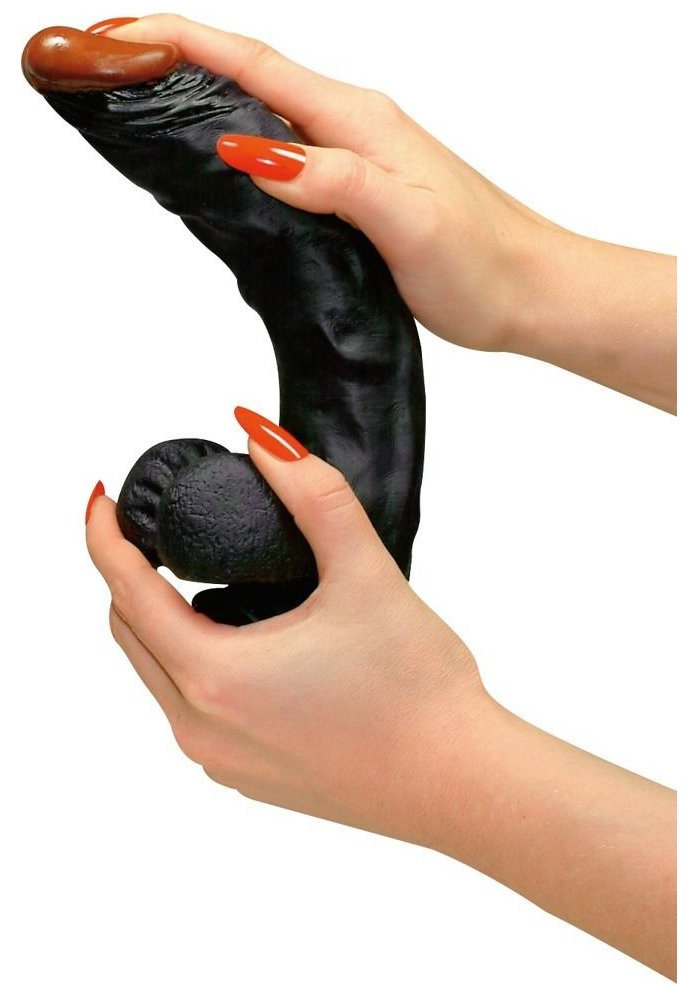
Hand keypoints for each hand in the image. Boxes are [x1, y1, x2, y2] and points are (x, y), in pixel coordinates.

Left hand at [86, 422, 485, 848]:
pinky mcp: (248, 777)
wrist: (460, 783)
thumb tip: (263, 438)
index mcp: (214, 676)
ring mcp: (220, 760)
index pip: (127, 591)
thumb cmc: (417, 688)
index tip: (102, 498)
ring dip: (162, 622)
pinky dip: (195, 664)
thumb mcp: (366, 572)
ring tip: (199, 578)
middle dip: (128, 576)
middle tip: (151, 530)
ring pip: (158, 675)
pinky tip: (243, 641)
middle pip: (131, 634)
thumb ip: (314, 495)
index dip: (104, 537)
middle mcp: (200, 727)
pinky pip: (192, 710)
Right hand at [105, 14, 675, 410]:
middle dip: (175, 53)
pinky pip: (284, 147)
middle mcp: (352, 128)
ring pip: (263, 106)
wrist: (530, 290)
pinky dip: (238, 134)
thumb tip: (251, 149)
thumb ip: (333, 180)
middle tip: (112, 55)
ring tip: (144, 89)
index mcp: (357, 122)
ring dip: (202, 89)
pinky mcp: (356, 189)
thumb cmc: (482, 261)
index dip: (182, 41)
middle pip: (248, 72)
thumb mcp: (407, 219)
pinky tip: (218, 152)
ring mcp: (354, 156)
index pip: (254, 64)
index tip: (118, 33)